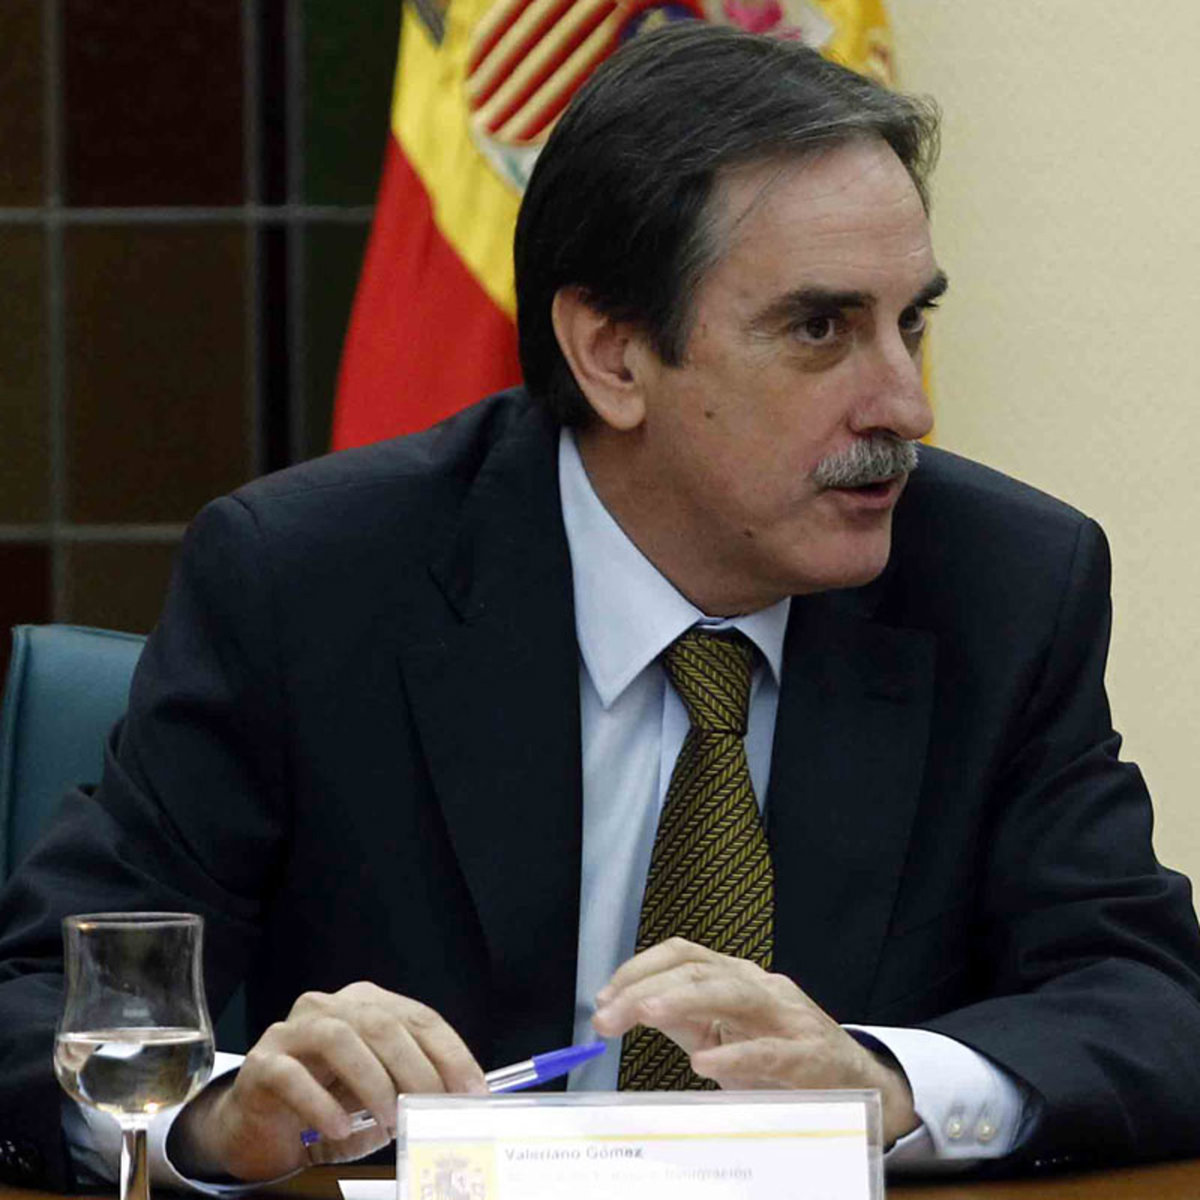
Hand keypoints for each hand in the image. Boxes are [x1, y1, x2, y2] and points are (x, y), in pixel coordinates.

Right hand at [169, 982, 485, 1179]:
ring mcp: (291, 1032)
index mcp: (366, 1005)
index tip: (472, 1089)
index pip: (418, 1017)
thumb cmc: (327, 1107)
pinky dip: (321, 1103)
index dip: (450, 1053)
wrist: (258, 1129)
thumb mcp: (378, 1096)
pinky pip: (291, 1076)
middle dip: (417, 1069)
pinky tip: (339, 1127)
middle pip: (382, 1024)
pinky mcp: (261, 1065)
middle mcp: (330, 1008)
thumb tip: (456, 1104)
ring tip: (390, 1119)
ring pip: (339, 1038)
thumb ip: (410, 1090)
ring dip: (373, 1082)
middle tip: (434, 1108)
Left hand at [592, 938, 917, 1146]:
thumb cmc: (782, 1056)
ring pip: (731, 992)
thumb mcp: (724, 1034)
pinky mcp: (808, 1055)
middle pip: (698, 968)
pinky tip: (706, 1065)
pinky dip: (735, 1055)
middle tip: (607, 1014)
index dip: (639, 968)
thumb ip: (682, 1020)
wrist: (855, 1081)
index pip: (682, 955)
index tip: (604, 996)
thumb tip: (627, 1006)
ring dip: (683, 999)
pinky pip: (768, 1050)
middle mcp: (760, 985)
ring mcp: (786, 1016)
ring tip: (646, 1012)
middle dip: (646, 986)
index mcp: (736, 977)